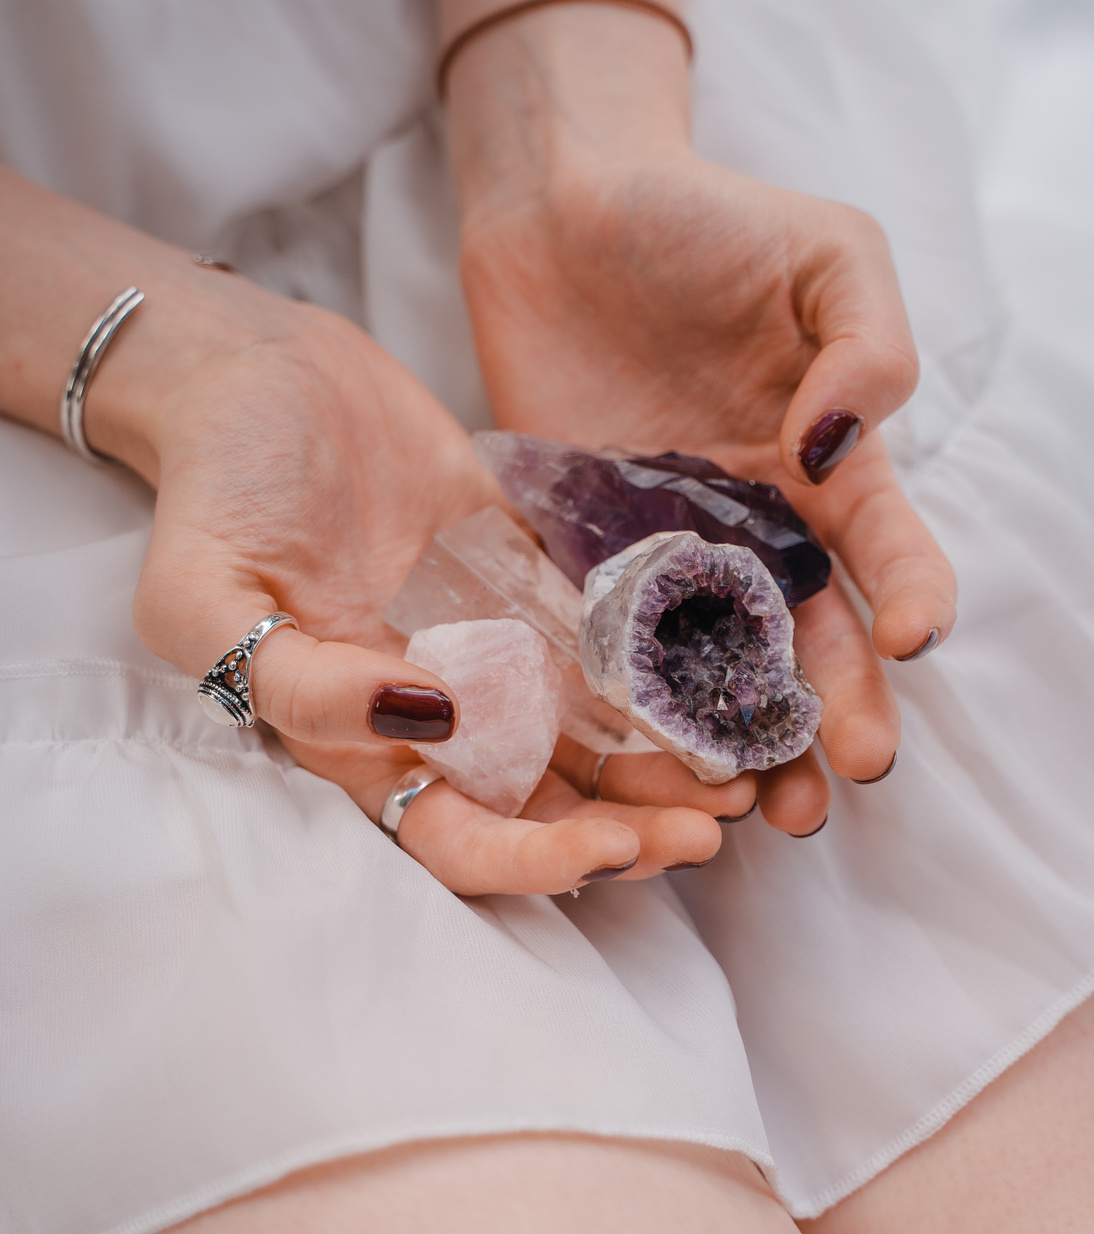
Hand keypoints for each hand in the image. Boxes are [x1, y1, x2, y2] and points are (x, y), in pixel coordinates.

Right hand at [92, 263, 750, 891]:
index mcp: (357, 738)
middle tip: (719, 823)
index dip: (536, 860)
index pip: (456, 838)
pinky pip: (609, 642)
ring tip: (747, 771)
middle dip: (634, 830)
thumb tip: (424, 715)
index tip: (616, 846)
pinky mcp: (532, 581)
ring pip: (594, 740)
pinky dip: (665, 673)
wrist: (258, 373)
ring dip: (667, 768)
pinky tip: (728, 682)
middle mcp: (437, 712)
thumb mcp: (205, 594)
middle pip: (547, 807)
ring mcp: (492, 647)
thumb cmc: (215, 485)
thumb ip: (300, 680)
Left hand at [456, 135, 956, 834]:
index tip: (912, 641)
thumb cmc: (705, 216)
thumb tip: (839, 446)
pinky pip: (610, 633)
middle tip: (856, 772)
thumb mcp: (827, 250)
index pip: (888, 545)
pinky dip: (632, 698)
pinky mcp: (581, 547)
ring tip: (771, 809)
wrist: (565, 204)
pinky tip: (650, 755)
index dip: (913, 594)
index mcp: (829, 460)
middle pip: (813, 634)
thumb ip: (867, 343)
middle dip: (840, 706)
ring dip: (749, 735)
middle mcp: (757, 520)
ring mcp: (668, 542)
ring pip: (720, 661)